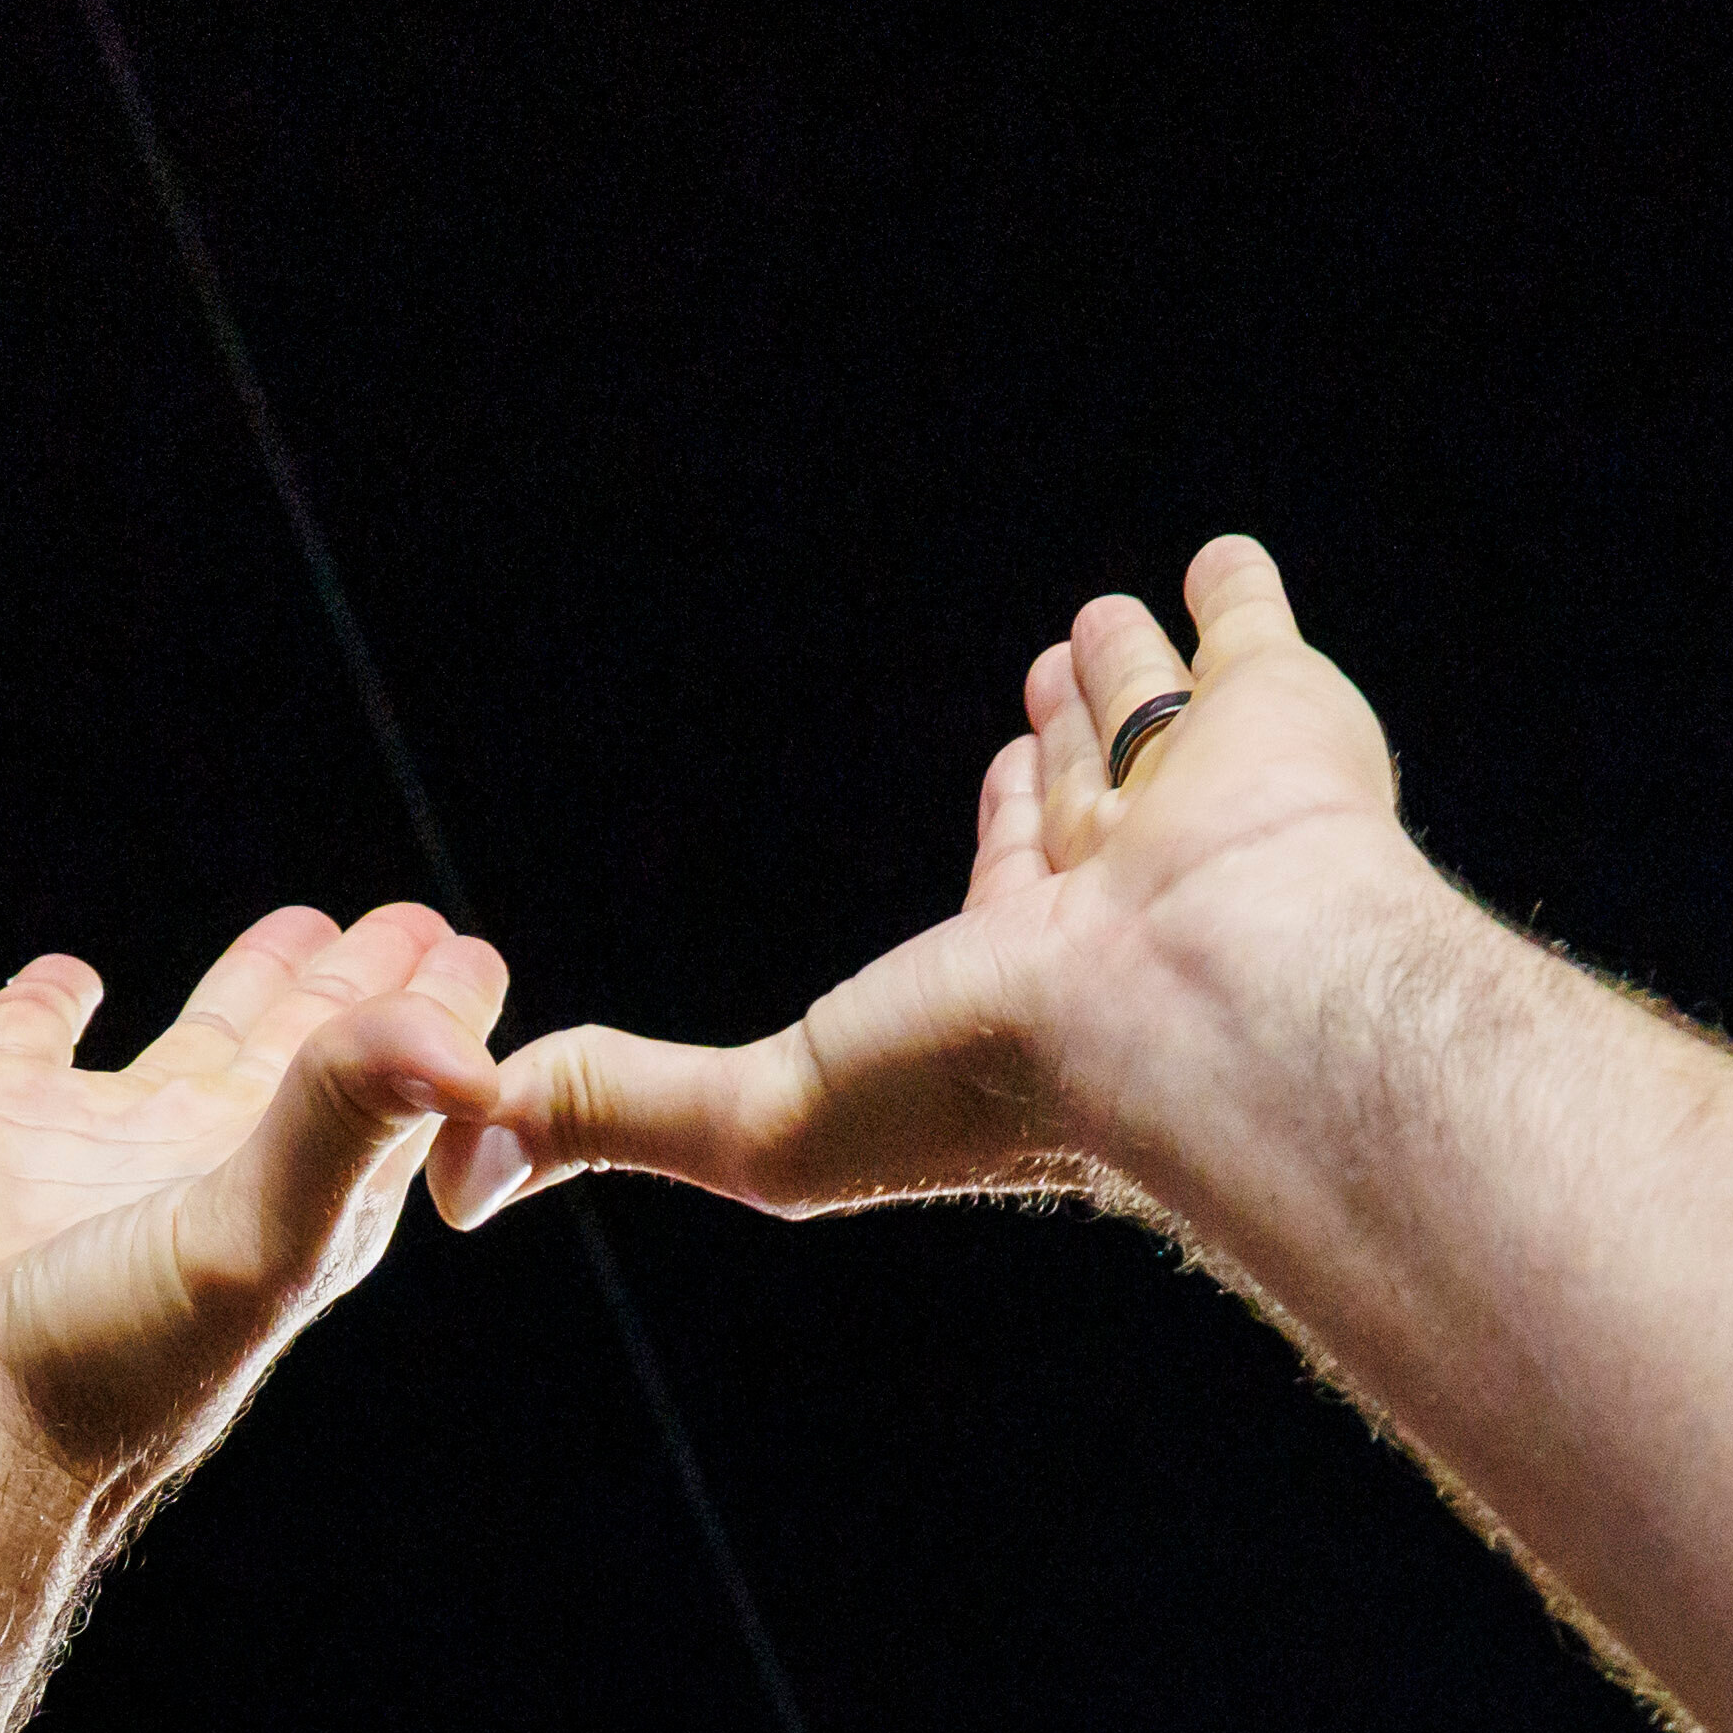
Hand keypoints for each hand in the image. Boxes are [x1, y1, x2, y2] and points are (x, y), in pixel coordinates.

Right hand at [0, 905, 505, 1505]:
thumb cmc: (103, 1369)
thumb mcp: (258, 1236)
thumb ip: (350, 1118)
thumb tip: (471, 1046)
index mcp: (291, 1200)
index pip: (391, 1092)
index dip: (435, 1022)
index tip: (470, 955)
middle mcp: (204, 1168)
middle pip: (306, 1055)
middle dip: (360, 988)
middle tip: (410, 920)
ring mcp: (96, 1147)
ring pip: (190, 1040)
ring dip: (246, 984)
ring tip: (300, 928)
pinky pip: (26, 1041)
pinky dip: (51, 1003)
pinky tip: (72, 979)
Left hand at [451, 538, 1421, 1225]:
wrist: (1198, 1004)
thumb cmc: (995, 1084)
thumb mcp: (757, 1120)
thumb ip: (617, 1110)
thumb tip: (460, 1165)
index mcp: (1023, 974)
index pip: (1000, 885)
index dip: (994, 839)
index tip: (990, 792)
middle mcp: (1117, 888)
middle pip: (1074, 796)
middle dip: (1058, 747)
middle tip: (1041, 685)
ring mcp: (1201, 801)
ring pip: (1148, 718)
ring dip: (1122, 678)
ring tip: (1093, 632)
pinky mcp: (1272, 711)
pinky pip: (1248, 627)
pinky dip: (1233, 597)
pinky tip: (1215, 567)